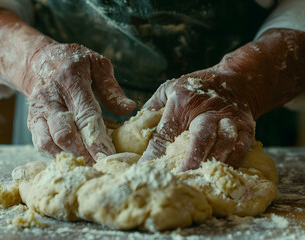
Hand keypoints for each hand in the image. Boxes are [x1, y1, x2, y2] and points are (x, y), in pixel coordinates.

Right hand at [0, 8, 135, 163]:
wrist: (36, 61)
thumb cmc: (72, 63)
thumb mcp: (95, 64)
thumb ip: (111, 88)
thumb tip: (129, 108)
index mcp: (71, 81)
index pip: (85, 115)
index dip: (97, 139)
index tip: (109, 156)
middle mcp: (51, 99)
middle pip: (64, 133)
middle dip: (82, 154)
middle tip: (100, 168)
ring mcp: (39, 112)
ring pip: (49, 142)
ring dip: (68, 158)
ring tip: (87, 169)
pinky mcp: (31, 123)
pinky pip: (41, 144)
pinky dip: (56, 156)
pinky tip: (72, 163)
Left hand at [139, 28, 304, 170]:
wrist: (236, 80)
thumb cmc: (196, 87)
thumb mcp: (169, 89)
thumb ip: (152, 108)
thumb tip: (135, 130)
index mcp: (183, 100)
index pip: (167, 130)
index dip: (156, 152)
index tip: (146, 168)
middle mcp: (207, 110)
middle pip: (200, 137)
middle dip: (190, 159)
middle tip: (179, 177)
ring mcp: (229, 119)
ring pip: (223, 143)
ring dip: (210, 163)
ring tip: (198, 180)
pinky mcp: (246, 128)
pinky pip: (239, 148)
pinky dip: (229, 162)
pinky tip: (217, 173)